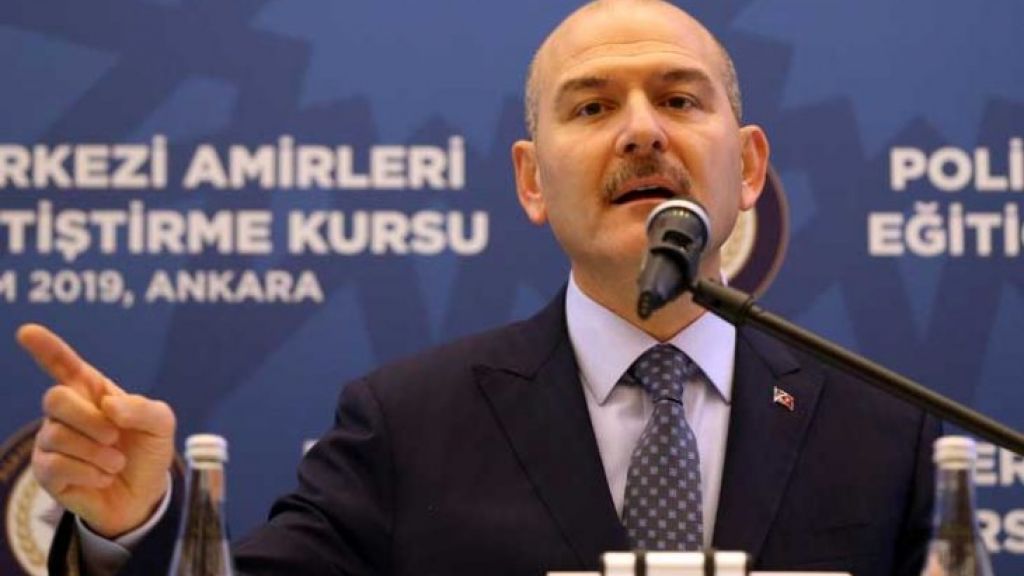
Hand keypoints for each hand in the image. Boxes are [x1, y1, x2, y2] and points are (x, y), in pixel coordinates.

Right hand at [18, 324, 175, 538]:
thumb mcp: (160, 425)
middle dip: (88, 418)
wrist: (144, 495)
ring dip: (97, 453)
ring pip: (57, 435)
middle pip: (54, 398)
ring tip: (115, 463)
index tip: (27, 331)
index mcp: (93, 392)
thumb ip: (143, 408)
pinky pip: (55, 465)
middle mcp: (67, 413)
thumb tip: (108, 406)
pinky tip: (102, 477)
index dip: (47, 348)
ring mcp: (52, 441)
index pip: (64, 365)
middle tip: (115, 436)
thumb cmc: (147, 451)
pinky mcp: (46, 472)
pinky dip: (89, 472)